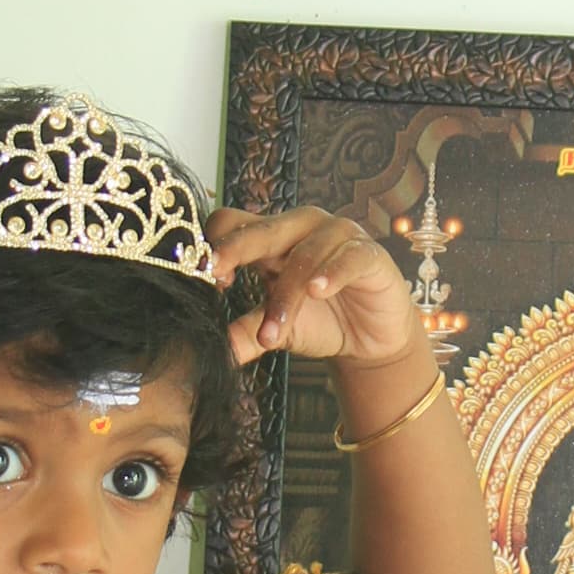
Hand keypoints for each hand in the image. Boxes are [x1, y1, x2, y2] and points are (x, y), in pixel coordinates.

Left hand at [208, 204, 427, 370]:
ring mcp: (336, 236)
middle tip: (216, 273)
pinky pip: (348, 257)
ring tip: (273, 331)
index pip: (234, 224)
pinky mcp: (369, 253)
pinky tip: (318, 291)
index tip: (203, 276)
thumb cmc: (320, 321)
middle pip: (262, 229)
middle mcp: (300, 228)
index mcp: (270, 239)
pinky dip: (332, 273)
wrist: (370, 340)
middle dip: (237, 249)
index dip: (217, 245)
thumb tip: (206, 349)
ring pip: (304, 255)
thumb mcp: (276, 330)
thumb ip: (244, 333)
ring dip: (286, 295)